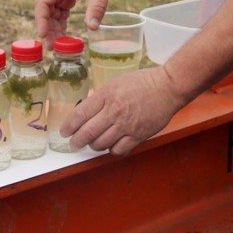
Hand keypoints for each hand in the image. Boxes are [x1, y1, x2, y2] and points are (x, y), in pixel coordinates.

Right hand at [34, 0, 118, 44]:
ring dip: (54, 27)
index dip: (41, 19)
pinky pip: (61, 11)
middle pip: (45, 9)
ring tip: (59, 44)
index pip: (43, 2)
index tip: (43, 34)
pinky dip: (62, 22)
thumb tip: (92, 28)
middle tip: (53, 46)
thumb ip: (97, 7)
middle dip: (48, 28)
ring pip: (52, 12)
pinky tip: (64, 34)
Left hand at [62, 66, 186, 155]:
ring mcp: (127, 125)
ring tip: (93, 143)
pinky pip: (118, 150)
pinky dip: (111, 150)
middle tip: (73, 144)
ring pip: (101, 144)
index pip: (80, 114)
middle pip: (87, 132)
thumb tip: (86, 111)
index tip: (65, 132)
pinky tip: (111, 145)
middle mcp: (115, 111)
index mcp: (107, 95)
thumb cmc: (143, 82)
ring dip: (94, 146)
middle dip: (76, 141)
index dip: (69, 126)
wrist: (168, 87)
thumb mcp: (116, 83)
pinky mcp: (138, 135)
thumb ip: (101, 97)